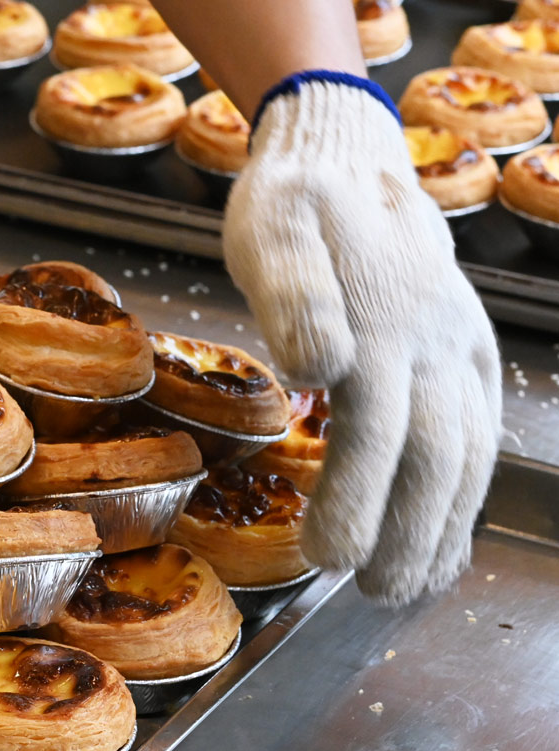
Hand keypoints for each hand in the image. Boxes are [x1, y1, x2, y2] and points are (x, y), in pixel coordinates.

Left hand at [223, 74, 501, 604]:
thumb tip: (319, 370)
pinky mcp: (468, 355)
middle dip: (403, 529)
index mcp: (382, 320)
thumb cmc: (293, 205)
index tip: (326, 557)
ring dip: (438, 526)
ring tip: (402, 589)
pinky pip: (477, 435)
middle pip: (430, 452)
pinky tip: (439, 545)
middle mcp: (433, 342)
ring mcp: (460, 349)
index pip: (375, 424)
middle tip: (367, 592)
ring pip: (464, 453)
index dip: (356, 494)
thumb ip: (294, 295)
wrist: (348, 157)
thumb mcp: (271, 231)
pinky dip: (462, 498)